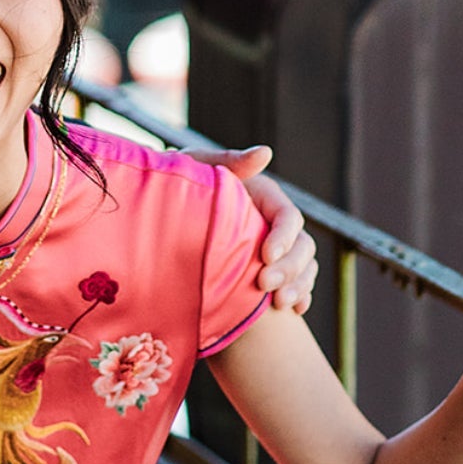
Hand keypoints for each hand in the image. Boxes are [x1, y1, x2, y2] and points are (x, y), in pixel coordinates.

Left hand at [187, 144, 316, 314]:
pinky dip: (300, 296)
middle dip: (290, 268)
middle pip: (301, 246)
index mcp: (263, 196)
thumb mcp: (197, 166)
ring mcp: (274, 247)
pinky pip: (297, 283)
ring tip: (279, 304)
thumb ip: (229, 160)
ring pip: (304, 266)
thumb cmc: (178, 184)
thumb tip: (266, 153)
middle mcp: (274, 222)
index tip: (264, 256)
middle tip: (265, 285)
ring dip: (298, 285)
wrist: (159, 212)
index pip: (287, 216)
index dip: (283, 237)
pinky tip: (294, 310)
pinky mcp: (268, 269)